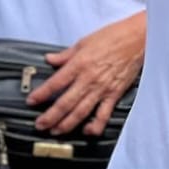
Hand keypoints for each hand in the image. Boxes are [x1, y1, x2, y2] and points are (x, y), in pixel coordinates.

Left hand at [25, 14, 143, 136]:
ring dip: (66, 124)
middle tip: (40, 124)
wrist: (137, 39)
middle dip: (50, 116)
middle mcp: (88, 79)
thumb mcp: (84, 42)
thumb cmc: (112, 37)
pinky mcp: (114, 95)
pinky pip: (103, 114)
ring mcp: (102, 89)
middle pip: (65, 102)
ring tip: (56, 131)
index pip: (55, 83)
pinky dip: (95, 126)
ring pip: (81, 112)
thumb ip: (65, 55)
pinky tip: (87, 131)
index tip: (31, 101)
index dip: (41, 94)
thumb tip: (50, 59)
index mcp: (79, 64)